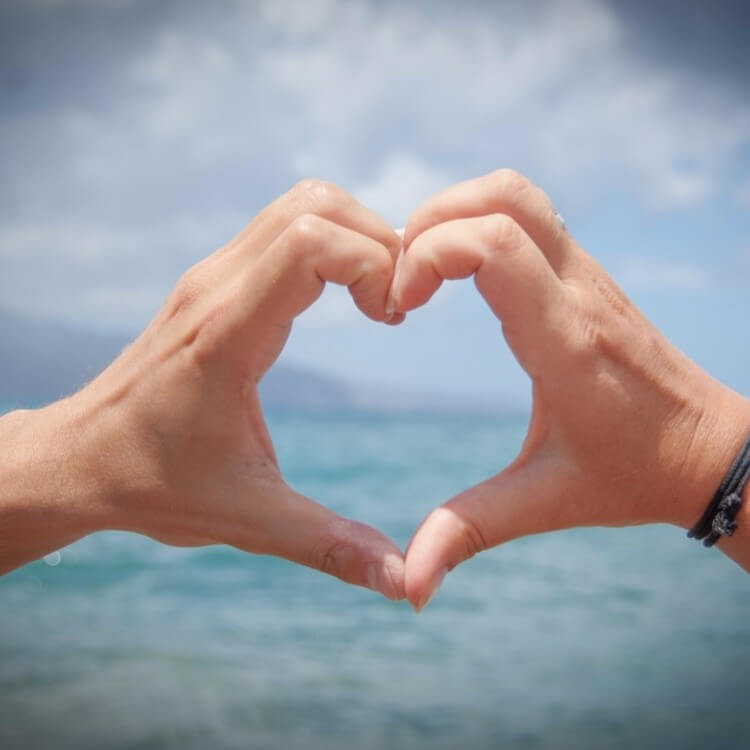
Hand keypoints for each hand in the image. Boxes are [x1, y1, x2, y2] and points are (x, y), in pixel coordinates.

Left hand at [1, 180, 405, 598]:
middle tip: (395, 306)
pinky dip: (329, 244)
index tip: (393, 319)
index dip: (374, 262)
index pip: (312, 241)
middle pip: (315, 204)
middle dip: (377, 241)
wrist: (78, 460)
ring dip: (354, 236)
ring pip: (300, 205)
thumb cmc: (154, 485)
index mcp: (228, 334)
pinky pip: (282, 229)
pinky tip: (342, 299)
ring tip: (377, 299)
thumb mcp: (248, 520)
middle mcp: (217, 287)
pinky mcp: (212, 283)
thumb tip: (403, 581)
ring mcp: (211, 277)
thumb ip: (329, 545)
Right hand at [392, 169, 749, 609]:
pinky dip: (479, 220)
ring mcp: (587, 274)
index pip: (494, 244)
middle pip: (502, 195)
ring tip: (423, 268)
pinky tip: (459, 272)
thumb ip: (468, 533)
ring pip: (517, 191)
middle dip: (431, 221)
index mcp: (563, 341)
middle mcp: (577, 291)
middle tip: (402, 279)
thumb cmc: (631, 473)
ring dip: (456, 211)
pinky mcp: (586, 273)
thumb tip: (407, 588)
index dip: (428, 255)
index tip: (400, 306)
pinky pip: (529, 213)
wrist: (710, 449)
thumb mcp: (543, 502)